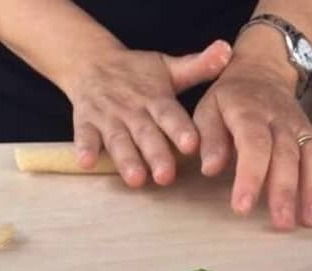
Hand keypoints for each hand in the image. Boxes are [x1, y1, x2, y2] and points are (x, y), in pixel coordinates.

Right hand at [61, 40, 231, 186]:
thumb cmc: (138, 73)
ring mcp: (108, 117)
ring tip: (136, 179)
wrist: (91, 61)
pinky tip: (86, 163)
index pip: (169, 114)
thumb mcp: (169, 68)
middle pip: (145, 134)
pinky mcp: (86, 122)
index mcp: (156, 98)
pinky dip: (84, 148)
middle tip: (167, 176)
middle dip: (156, 154)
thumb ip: (198, 66)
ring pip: (118, 140)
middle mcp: (133, 109)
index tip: (191, 145)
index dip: (180, 129)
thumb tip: (228, 51)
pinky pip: (84, 136)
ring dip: (126, 159)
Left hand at [193, 58, 311, 230]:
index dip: (249, 176)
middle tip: (282, 224)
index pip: (253, 145)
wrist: (260, 73)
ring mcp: (302, 129)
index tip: (242, 207)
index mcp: (250, 113)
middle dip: (286, 191)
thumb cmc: (229, 100)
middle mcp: (281, 121)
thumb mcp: (208, 110)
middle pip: (287, 156)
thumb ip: (209, 138)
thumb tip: (211, 168)